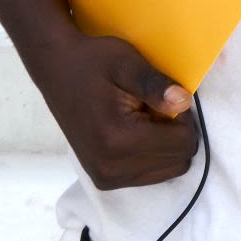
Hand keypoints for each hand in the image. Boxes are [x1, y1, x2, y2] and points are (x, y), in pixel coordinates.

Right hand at [36, 30, 198, 189]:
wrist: (55, 69)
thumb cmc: (91, 61)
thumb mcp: (126, 63)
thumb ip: (156, 85)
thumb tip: (185, 103)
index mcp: (117, 140)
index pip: (182, 144)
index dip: (184, 117)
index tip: (165, 97)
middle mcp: (111, 168)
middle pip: (178, 161)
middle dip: (176, 133)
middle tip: (153, 106)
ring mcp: (106, 178)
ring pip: (168, 171)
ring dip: (165, 144)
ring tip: (142, 118)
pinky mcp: (104, 180)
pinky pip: (150, 174)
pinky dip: (152, 153)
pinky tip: (135, 130)